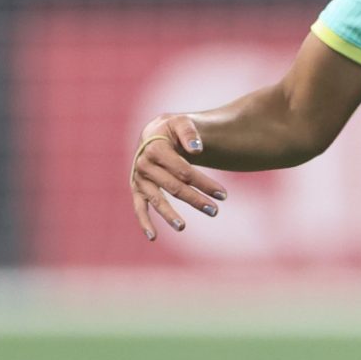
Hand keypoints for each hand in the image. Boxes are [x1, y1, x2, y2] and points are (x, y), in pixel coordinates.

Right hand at [129, 113, 225, 240]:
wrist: (154, 133)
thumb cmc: (172, 130)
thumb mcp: (182, 123)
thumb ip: (190, 133)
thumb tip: (197, 150)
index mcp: (154, 148)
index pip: (183, 170)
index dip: (204, 183)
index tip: (223, 194)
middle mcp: (143, 164)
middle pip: (174, 186)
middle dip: (195, 199)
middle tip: (214, 211)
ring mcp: (139, 178)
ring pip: (157, 200)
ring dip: (170, 215)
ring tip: (182, 227)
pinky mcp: (137, 189)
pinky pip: (139, 207)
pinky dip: (144, 222)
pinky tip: (153, 236)